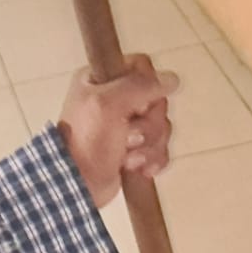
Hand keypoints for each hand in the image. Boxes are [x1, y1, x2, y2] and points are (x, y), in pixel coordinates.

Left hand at [56, 55, 178, 207]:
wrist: (79, 184)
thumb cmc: (88, 140)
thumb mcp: (108, 104)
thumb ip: (140, 85)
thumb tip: (172, 79)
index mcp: (103, 79)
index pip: (142, 68)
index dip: (147, 87)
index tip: (136, 106)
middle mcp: (116, 98)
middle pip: (157, 101)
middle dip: (148, 126)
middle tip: (128, 138)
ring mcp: (127, 125)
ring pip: (162, 126)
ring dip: (149, 146)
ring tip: (128, 158)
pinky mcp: (136, 149)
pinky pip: (161, 148)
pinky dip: (153, 160)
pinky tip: (138, 168)